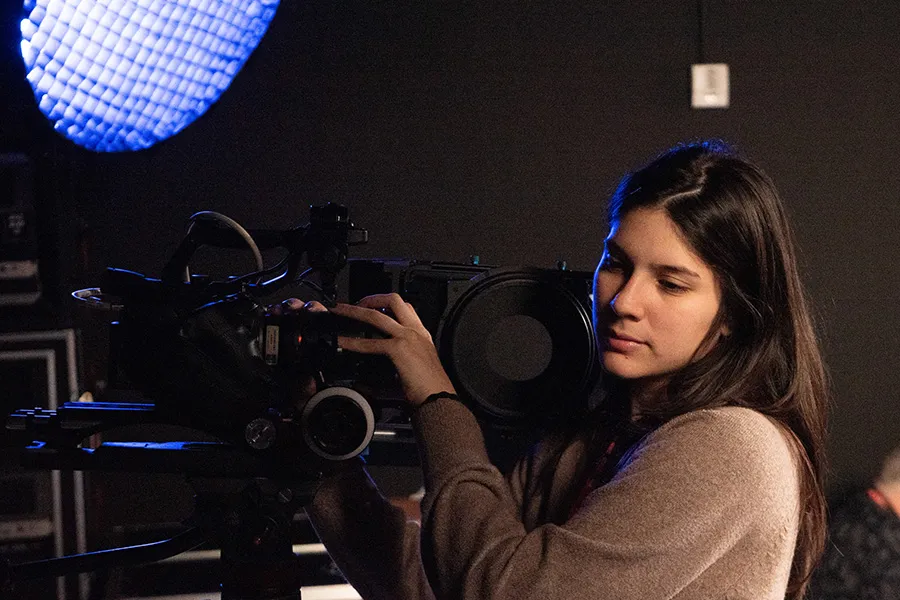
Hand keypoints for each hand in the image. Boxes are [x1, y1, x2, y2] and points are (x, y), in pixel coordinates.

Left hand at [329, 294, 455, 406]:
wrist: (439, 398)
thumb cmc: (430, 388)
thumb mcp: (414, 367)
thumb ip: (396, 364)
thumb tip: (371, 375)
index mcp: (421, 334)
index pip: (406, 307)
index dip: (387, 302)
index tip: (373, 305)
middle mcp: (415, 331)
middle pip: (393, 300)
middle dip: (371, 297)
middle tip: (356, 303)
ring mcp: (407, 337)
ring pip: (376, 315)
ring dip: (354, 311)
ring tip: (339, 311)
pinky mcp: (399, 349)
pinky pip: (370, 342)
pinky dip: (352, 342)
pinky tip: (341, 342)